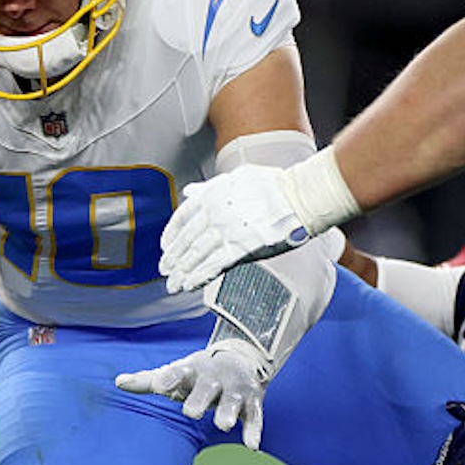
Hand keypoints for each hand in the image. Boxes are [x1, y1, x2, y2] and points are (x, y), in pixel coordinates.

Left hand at [115, 337, 269, 441]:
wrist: (241, 358)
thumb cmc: (198, 373)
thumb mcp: (176, 372)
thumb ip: (148, 380)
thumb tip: (118, 382)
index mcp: (192, 370)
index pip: (178, 372)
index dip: (169, 379)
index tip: (159, 386)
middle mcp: (214, 378)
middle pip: (207, 388)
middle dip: (200, 399)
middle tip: (190, 413)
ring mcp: (235, 390)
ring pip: (232, 401)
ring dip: (228, 412)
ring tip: (223, 426)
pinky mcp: (253, 402)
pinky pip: (255, 417)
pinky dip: (253, 430)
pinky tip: (251, 446)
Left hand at [159, 165, 309, 292]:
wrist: (299, 196)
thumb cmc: (273, 186)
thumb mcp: (236, 179)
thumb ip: (209, 188)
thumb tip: (189, 191)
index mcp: (211, 195)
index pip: (182, 218)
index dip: (171, 236)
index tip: (165, 246)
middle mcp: (215, 213)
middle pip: (186, 240)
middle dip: (173, 258)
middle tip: (165, 270)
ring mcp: (227, 231)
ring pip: (196, 255)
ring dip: (182, 272)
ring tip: (173, 284)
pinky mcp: (241, 248)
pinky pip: (214, 265)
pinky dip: (199, 277)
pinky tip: (189, 285)